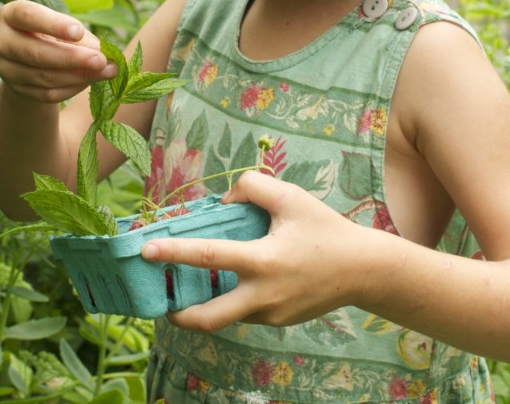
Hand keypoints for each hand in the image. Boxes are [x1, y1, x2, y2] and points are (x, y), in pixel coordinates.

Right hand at [0, 0, 115, 102]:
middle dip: (73, 58)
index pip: (29, 17)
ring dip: (79, 75)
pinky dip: (73, 88)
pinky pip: (48, 94)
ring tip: (106, 71)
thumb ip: (79, 36)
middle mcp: (0, 42)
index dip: (54, 25)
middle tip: (101, 60)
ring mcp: (6, 70)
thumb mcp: (60, 25)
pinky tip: (90, 80)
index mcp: (10, 15)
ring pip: (45, 77)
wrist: (29, 57)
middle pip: (36, 53)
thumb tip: (104, 54)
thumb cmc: (49, 32)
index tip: (78, 32)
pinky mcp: (17, 91)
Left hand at [141, 171, 378, 331]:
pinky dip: (232, 299)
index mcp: (263, 261)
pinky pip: (246, 312)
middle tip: (160, 304)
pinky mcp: (278, 321)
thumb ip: (251, 188)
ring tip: (192, 286)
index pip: (207, 256)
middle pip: (208, 318)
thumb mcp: (290, 197)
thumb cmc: (325, 229)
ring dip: (206, 304)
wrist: (363, 270)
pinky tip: (234, 282)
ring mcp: (271, 314)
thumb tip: (223, 203)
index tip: (146, 251)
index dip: (173, 253)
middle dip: (178, 316)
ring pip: (227, 314)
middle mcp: (263, 295)